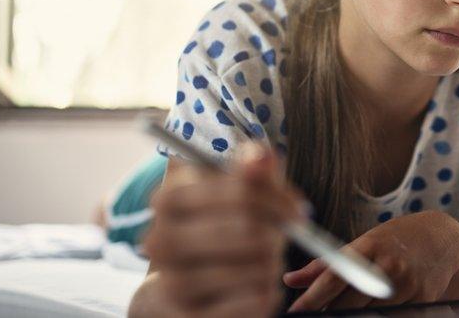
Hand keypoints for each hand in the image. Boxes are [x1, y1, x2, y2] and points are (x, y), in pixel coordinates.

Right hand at [142, 148, 309, 316]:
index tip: (297, 210)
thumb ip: (252, 173)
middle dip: (276, 235)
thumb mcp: (233, 194)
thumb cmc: (213, 228)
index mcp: (169, 198)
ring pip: (247, 270)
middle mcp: (160, 239)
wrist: (177, 285)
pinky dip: (263, 297)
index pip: (240, 192)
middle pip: (246, 231)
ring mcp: (169, 281)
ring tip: (268, 263)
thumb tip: (263, 156)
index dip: (278, 201)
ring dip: (270, 267)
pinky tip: (262, 289)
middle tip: (283, 238)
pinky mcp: (183, 316)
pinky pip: (244, 307)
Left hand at [283, 210, 458, 311]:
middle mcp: (387, 265)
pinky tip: (374, 308)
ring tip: (346, 309)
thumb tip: (290, 280)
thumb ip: (326, 264)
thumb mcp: (362, 243)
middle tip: (316, 313)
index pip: (334, 276)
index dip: (312, 298)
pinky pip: (390, 315)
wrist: (443, 240)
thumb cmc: (395, 240)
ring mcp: (406, 284)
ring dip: (354, 314)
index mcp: (367, 247)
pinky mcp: (420, 299)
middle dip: (330, 311)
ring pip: (368, 312)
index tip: (295, 311)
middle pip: (348, 302)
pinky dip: (378, 314)